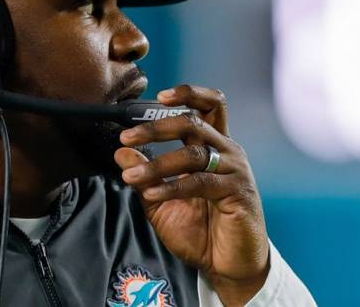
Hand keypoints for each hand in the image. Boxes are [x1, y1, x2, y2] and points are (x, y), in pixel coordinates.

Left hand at [115, 85, 269, 305]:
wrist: (226, 264)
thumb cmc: (199, 230)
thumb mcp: (161, 200)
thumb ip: (145, 175)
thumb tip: (122, 152)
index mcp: (214, 145)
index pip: (209, 106)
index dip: (188, 94)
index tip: (159, 95)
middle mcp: (227, 151)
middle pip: (195, 121)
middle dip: (156, 127)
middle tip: (127, 137)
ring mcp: (235, 170)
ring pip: (193, 152)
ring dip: (157, 162)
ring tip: (132, 176)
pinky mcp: (237, 192)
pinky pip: (200, 181)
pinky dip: (172, 186)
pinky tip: (152, 193)